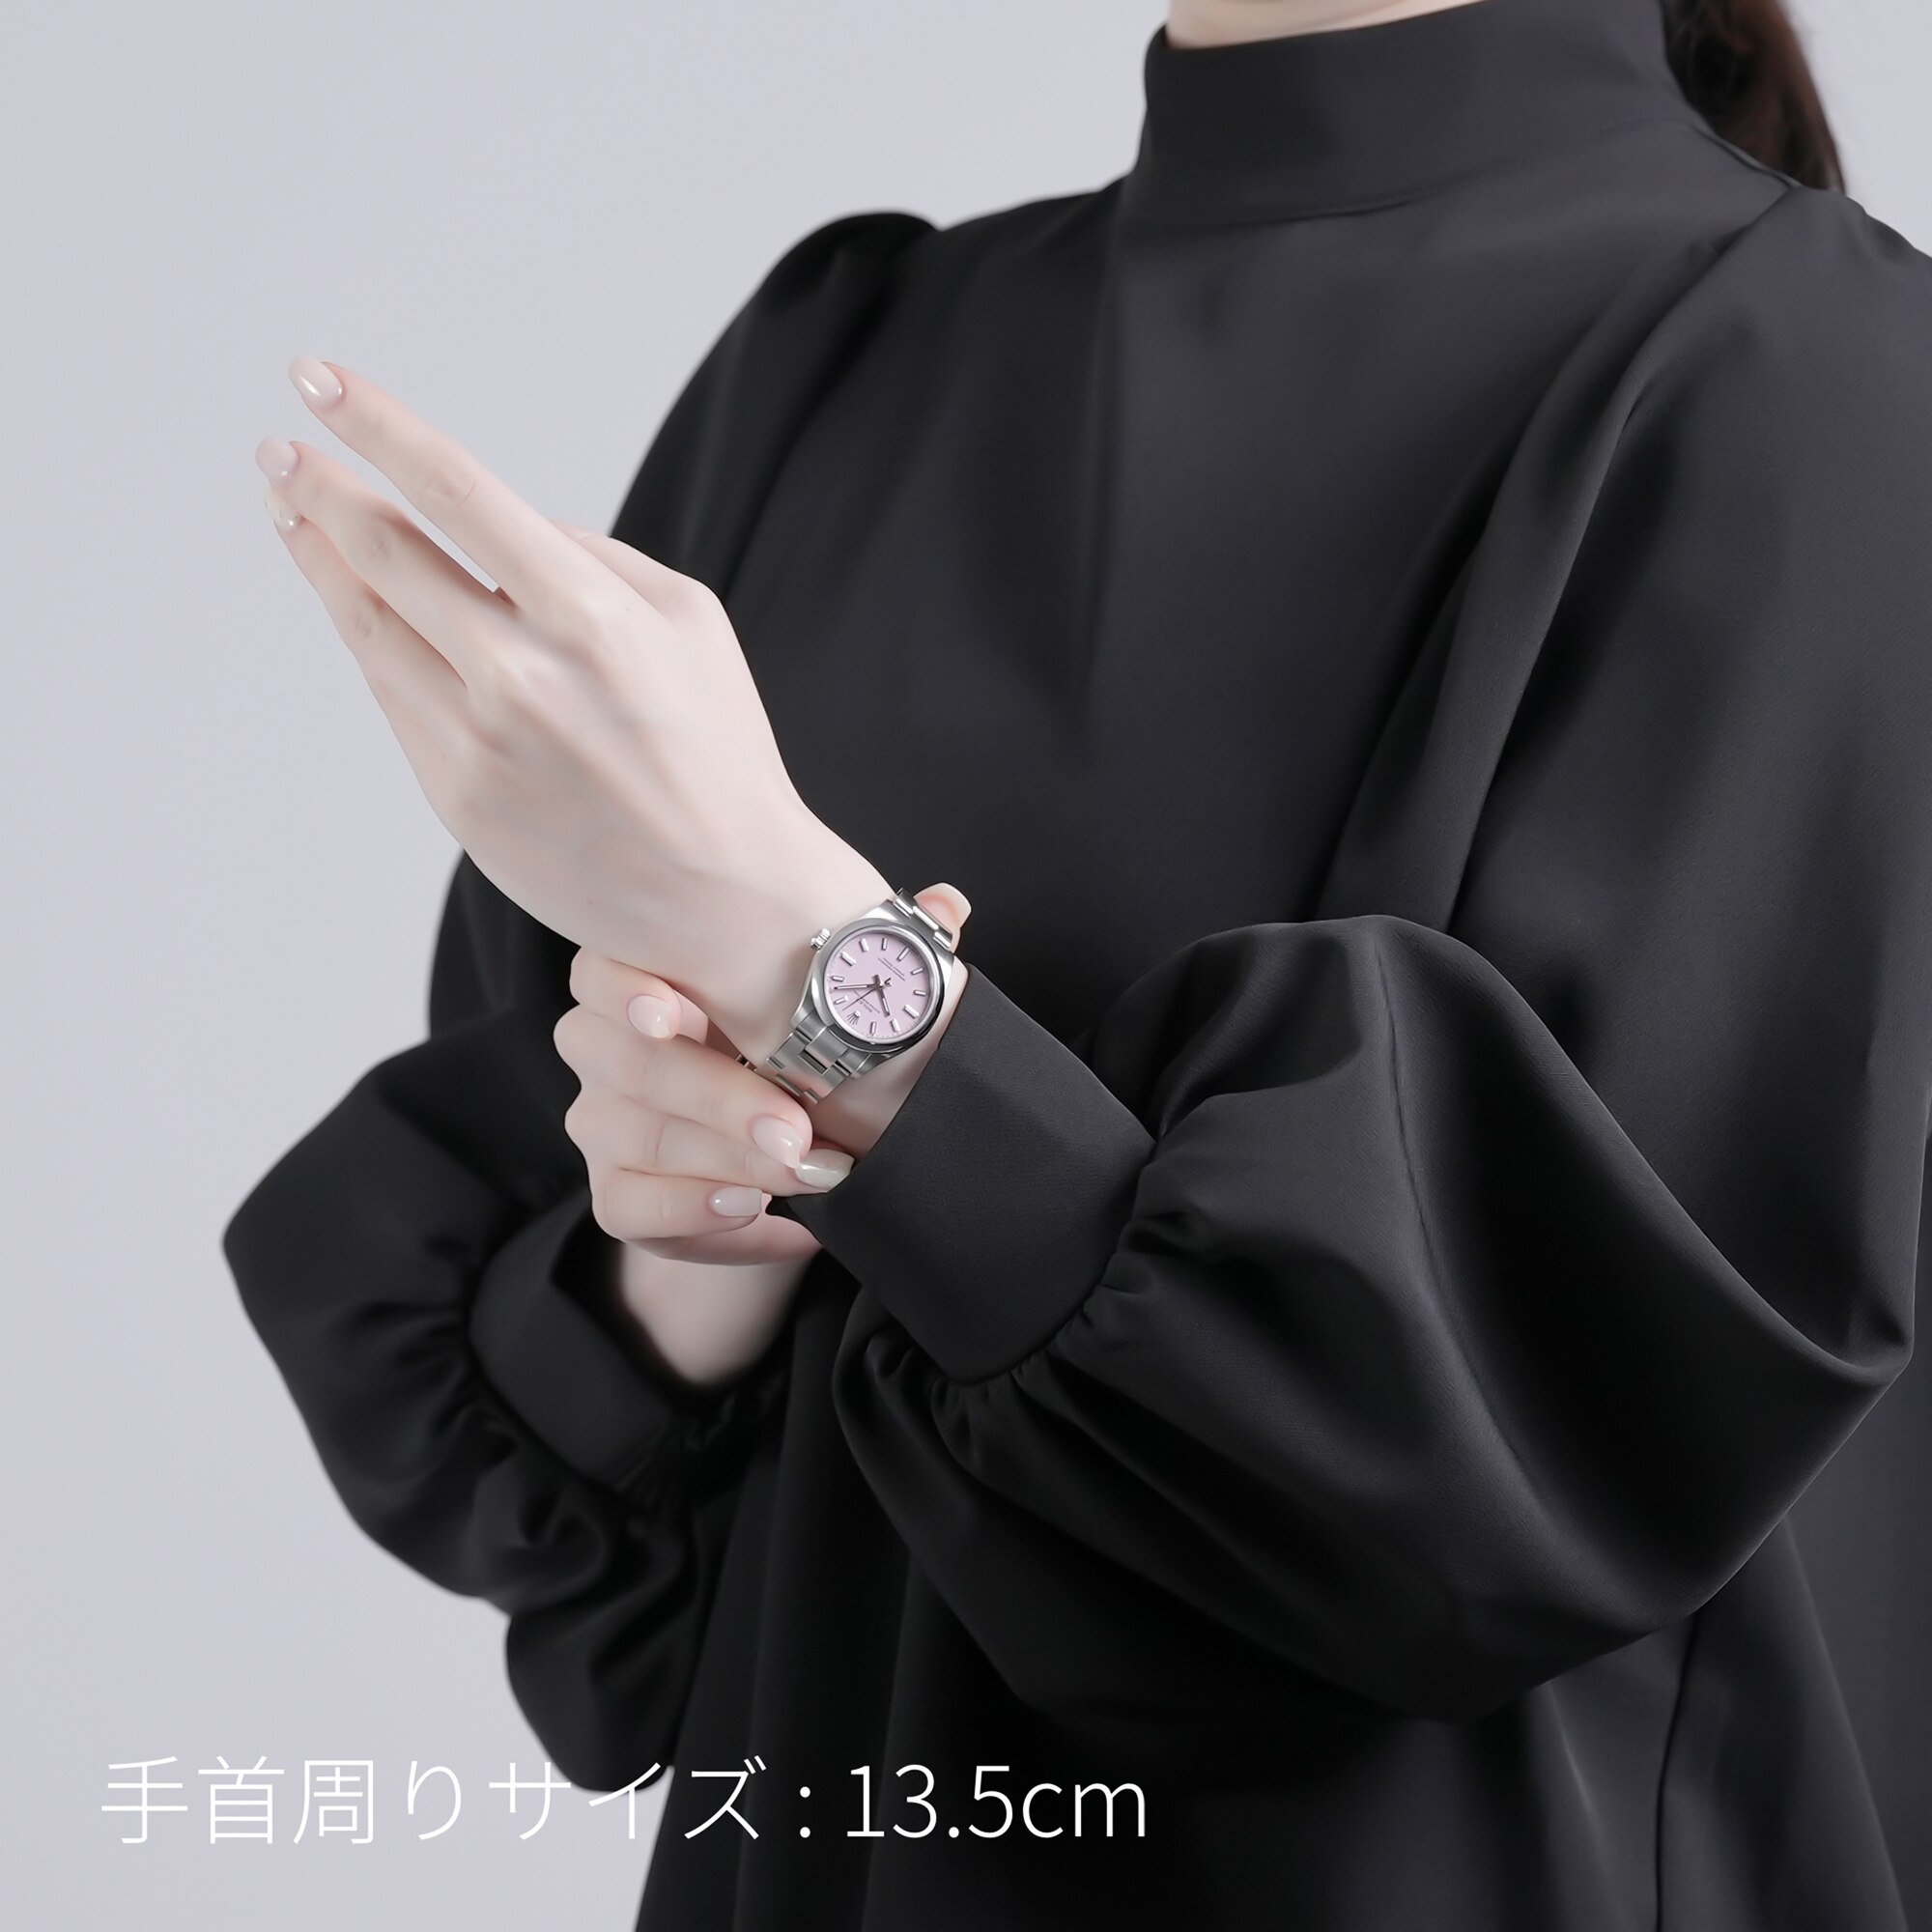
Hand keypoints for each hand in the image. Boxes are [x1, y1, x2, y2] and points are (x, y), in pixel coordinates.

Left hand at [255, 356, 887, 1058]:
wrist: (725, 898)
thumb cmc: (718, 749)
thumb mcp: (691, 623)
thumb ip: (594, 558)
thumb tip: (498, 526)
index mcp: (590, 616)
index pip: (456, 490)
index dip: (375, 426)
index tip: (317, 378)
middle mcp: (522, 677)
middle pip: (385, 553)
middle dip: (320, 488)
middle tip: (279, 452)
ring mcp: (479, 744)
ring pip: (369, 627)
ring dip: (320, 560)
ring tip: (292, 515)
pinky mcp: (456, 798)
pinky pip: (394, 698)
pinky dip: (370, 641)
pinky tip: (360, 609)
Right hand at [555, 886, 970, 1265]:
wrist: (788, 1159)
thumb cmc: (801, 1054)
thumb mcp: (840, 1008)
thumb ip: (878, 957)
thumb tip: (947, 905)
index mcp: (650, 980)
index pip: (600, 973)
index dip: (625, 990)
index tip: (673, 1014)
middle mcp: (605, 1048)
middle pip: (629, 1065)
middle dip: (721, 1101)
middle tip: (799, 1133)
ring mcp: (602, 1121)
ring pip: (632, 1138)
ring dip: (728, 1161)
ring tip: (804, 1173)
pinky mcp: (615, 1192)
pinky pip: (629, 1207)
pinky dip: (697, 1213)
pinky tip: (758, 1211)